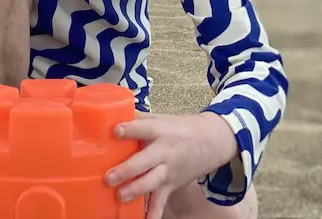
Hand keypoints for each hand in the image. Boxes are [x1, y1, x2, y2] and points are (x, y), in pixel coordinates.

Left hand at [105, 112, 238, 218]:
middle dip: (126, 170)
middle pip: (144, 161)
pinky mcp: (171, 184)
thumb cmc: (181, 128)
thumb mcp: (161, 118)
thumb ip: (138, 118)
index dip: (130, 129)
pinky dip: (154, 213)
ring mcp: (168, 170)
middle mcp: (164, 152)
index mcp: (160, 131)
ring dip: (135, 190)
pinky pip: (161, 201)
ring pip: (151, 182)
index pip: (144, 129)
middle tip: (109, 177)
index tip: (116, 131)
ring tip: (120, 195)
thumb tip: (111, 112)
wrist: (212, 142)